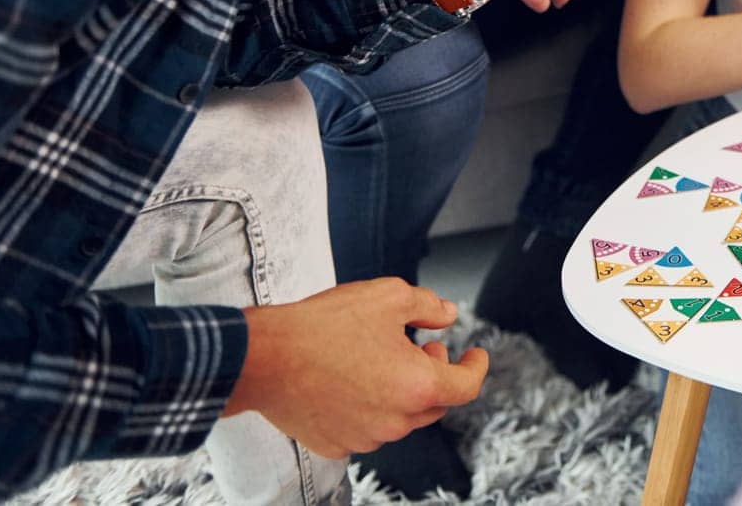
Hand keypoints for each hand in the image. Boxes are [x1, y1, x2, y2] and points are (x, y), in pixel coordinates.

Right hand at [225, 278, 488, 458]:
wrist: (265, 358)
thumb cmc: (324, 326)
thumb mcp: (388, 296)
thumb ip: (428, 306)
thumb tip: (448, 315)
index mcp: (417, 387)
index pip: (466, 387)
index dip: (476, 367)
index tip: (476, 355)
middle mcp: (395, 421)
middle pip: (434, 404)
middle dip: (436, 374)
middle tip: (421, 347)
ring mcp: (364, 437)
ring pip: (400, 417)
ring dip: (402, 391)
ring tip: (379, 357)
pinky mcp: (335, 444)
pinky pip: (366, 427)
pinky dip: (370, 406)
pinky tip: (351, 379)